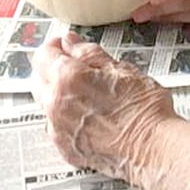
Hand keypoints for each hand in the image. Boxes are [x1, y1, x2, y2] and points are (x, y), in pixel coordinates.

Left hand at [32, 32, 177, 185]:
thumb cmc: (143, 108)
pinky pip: (57, 126)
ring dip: (59, 93)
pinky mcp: (65, 147)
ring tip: (88, 93)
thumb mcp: (122, 68)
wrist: (151, 147)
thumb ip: (90, 53)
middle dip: (52, 69)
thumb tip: (72, 42)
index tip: (66, 45)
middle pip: (38, 78)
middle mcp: (56, 103)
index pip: (43, 54)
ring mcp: (58, 128)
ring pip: (46, 103)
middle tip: (77, 67)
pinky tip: (91, 115)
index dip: (55, 45)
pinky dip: (67, 117)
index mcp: (68, 78)